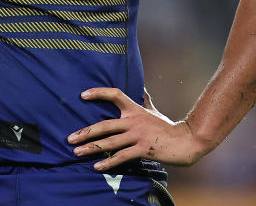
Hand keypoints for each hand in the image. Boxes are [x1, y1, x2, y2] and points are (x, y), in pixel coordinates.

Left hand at [68, 87, 210, 169]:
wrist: (185, 141)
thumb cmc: (167, 126)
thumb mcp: (154, 111)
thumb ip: (145, 100)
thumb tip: (142, 89)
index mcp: (134, 109)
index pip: (114, 94)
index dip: (98, 92)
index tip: (83, 95)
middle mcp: (133, 120)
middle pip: (105, 124)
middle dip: (85, 132)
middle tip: (70, 139)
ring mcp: (138, 135)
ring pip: (110, 142)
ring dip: (92, 148)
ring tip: (77, 152)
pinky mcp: (143, 149)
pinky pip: (122, 156)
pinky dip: (108, 162)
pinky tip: (96, 166)